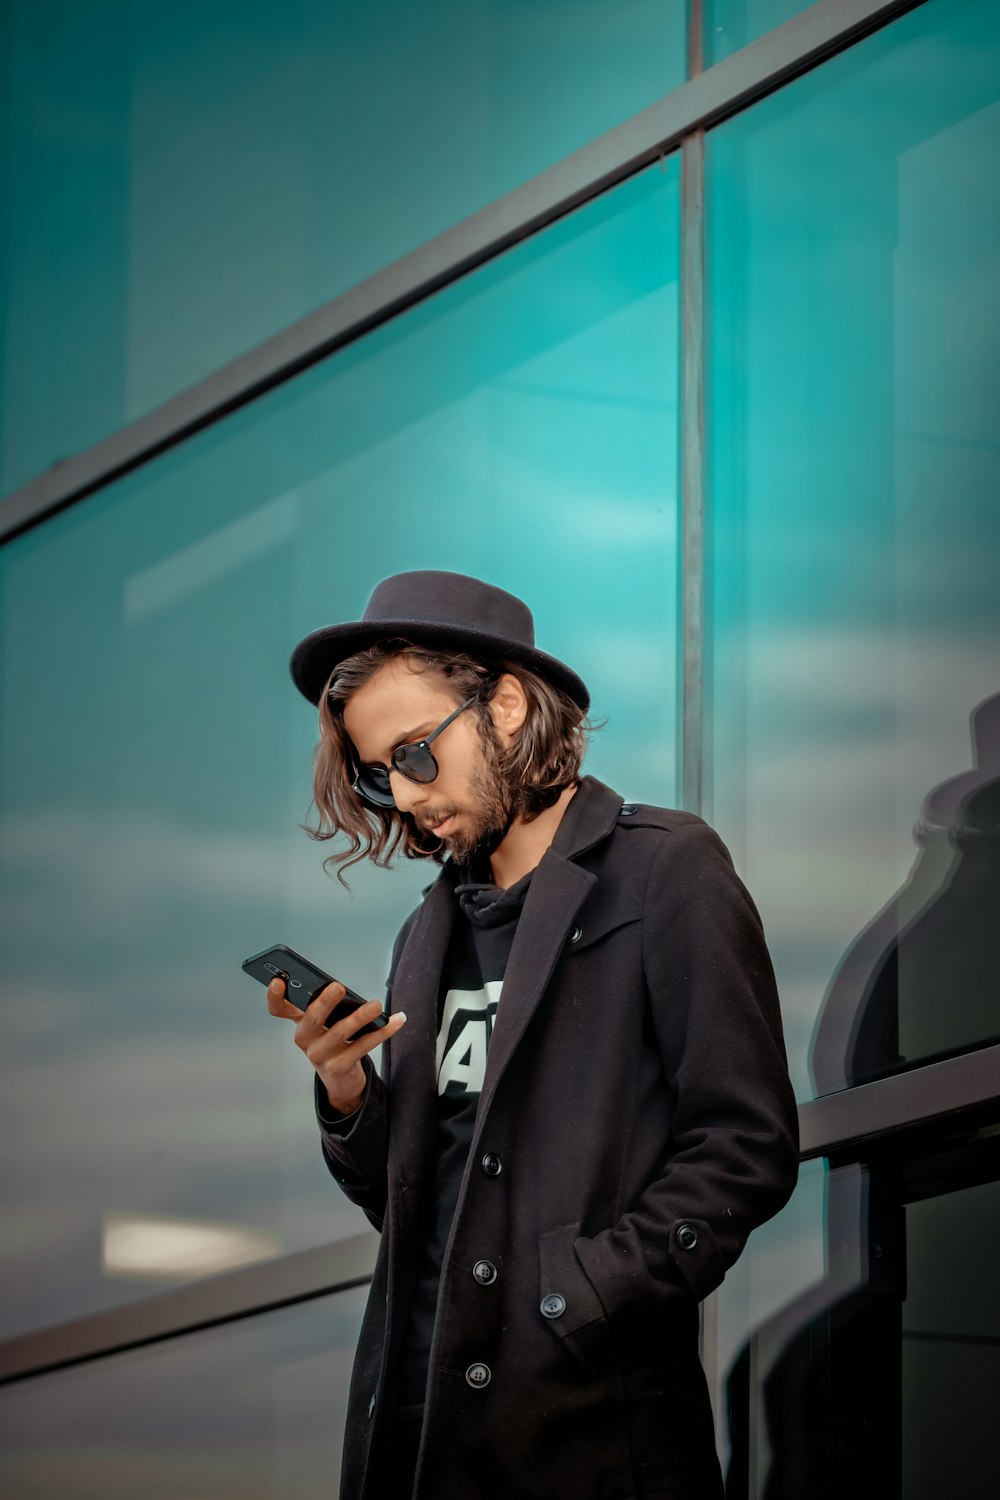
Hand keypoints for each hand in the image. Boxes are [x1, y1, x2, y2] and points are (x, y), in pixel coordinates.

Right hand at [267, 976, 405, 1114]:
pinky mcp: (340, 1067)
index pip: (279, 1009)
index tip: (278, 981)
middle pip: (312, 1019)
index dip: (274, 996)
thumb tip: (341, 987)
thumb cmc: (332, 1041)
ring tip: (376, 1005)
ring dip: (360, 1016)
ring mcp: (321, 1055)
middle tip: (339, 987)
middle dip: (325, 1002)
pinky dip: (383, 1031)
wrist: (340, 1079)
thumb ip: (328, 1005)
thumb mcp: (324, 1023)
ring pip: (341, 1032)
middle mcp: (306, 1040)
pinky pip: (363, 1045)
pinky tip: (397, 1020)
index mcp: (300, 1023)